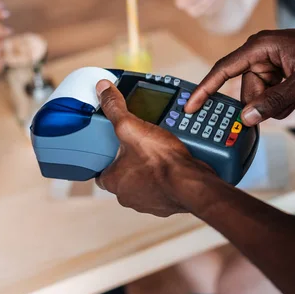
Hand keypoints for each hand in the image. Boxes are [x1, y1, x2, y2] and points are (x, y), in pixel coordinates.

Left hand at [95, 80, 214, 216]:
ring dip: (150, 169)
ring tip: (160, 150)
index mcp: (113, 181)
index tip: (115, 148)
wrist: (192, 184)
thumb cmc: (161, 162)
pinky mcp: (167, 203)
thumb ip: (116, 109)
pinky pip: (163, 188)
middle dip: (132, 161)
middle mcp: (128, 195)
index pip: (101, 171)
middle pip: (124, 175)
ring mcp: (149, 202)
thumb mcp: (132, 127)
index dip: (107, 158)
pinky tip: (174, 162)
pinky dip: (167, 177)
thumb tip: (103, 90)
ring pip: (144, 182)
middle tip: (142, 144)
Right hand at [185, 27, 294, 126]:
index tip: (190, 107)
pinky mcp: (274, 74)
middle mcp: (258, 55)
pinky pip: (268, 97)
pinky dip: (282, 102)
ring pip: (257, 99)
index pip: (223, 70)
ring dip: (277, 105)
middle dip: (265, 103)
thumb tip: (247, 118)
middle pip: (245, 92)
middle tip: (290, 100)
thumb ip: (275, 100)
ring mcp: (266, 66)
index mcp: (258, 47)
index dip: (205, 89)